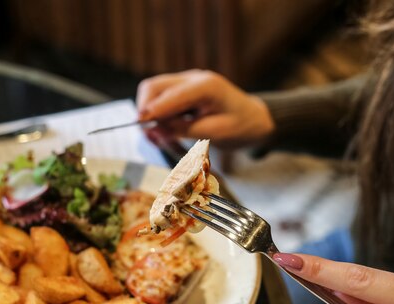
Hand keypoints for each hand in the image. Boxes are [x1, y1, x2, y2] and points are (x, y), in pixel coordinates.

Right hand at [136, 69, 274, 147]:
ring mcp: (186, 82)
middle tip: (148, 135)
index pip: (170, 95)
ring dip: (149, 113)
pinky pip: (160, 99)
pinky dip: (156, 114)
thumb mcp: (215, 133)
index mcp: (206, 86)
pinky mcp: (182, 90)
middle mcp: (193, 78)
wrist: (253, 119)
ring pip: (153, 91)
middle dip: (145, 110)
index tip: (140, 125)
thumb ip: (184, 130)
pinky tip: (164, 131)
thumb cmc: (240, 127)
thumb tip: (155, 131)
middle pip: (154, 86)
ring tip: (157, 137)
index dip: (152, 110)